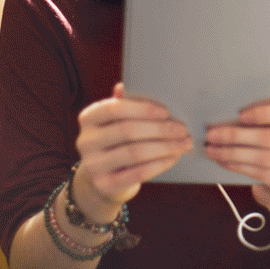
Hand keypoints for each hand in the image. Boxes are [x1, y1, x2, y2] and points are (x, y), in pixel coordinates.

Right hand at [75, 83, 192, 212]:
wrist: (105, 177)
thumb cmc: (118, 141)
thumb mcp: (118, 121)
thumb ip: (126, 103)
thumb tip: (132, 84)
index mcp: (89, 118)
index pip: (114, 108)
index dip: (142, 109)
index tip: (166, 111)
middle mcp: (85, 141)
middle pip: (127, 131)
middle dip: (160, 129)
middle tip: (182, 129)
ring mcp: (92, 165)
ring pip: (134, 153)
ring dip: (165, 147)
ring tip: (183, 143)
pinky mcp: (104, 184)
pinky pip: (137, 173)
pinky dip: (159, 164)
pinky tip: (173, 158)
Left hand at [204, 88, 269, 207]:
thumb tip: (250, 90)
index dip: (263, 113)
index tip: (239, 115)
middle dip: (236, 135)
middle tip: (212, 134)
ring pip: (263, 158)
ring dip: (232, 153)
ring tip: (212, 149)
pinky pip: (262, 174)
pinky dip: (239, 167)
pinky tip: (224, 162)